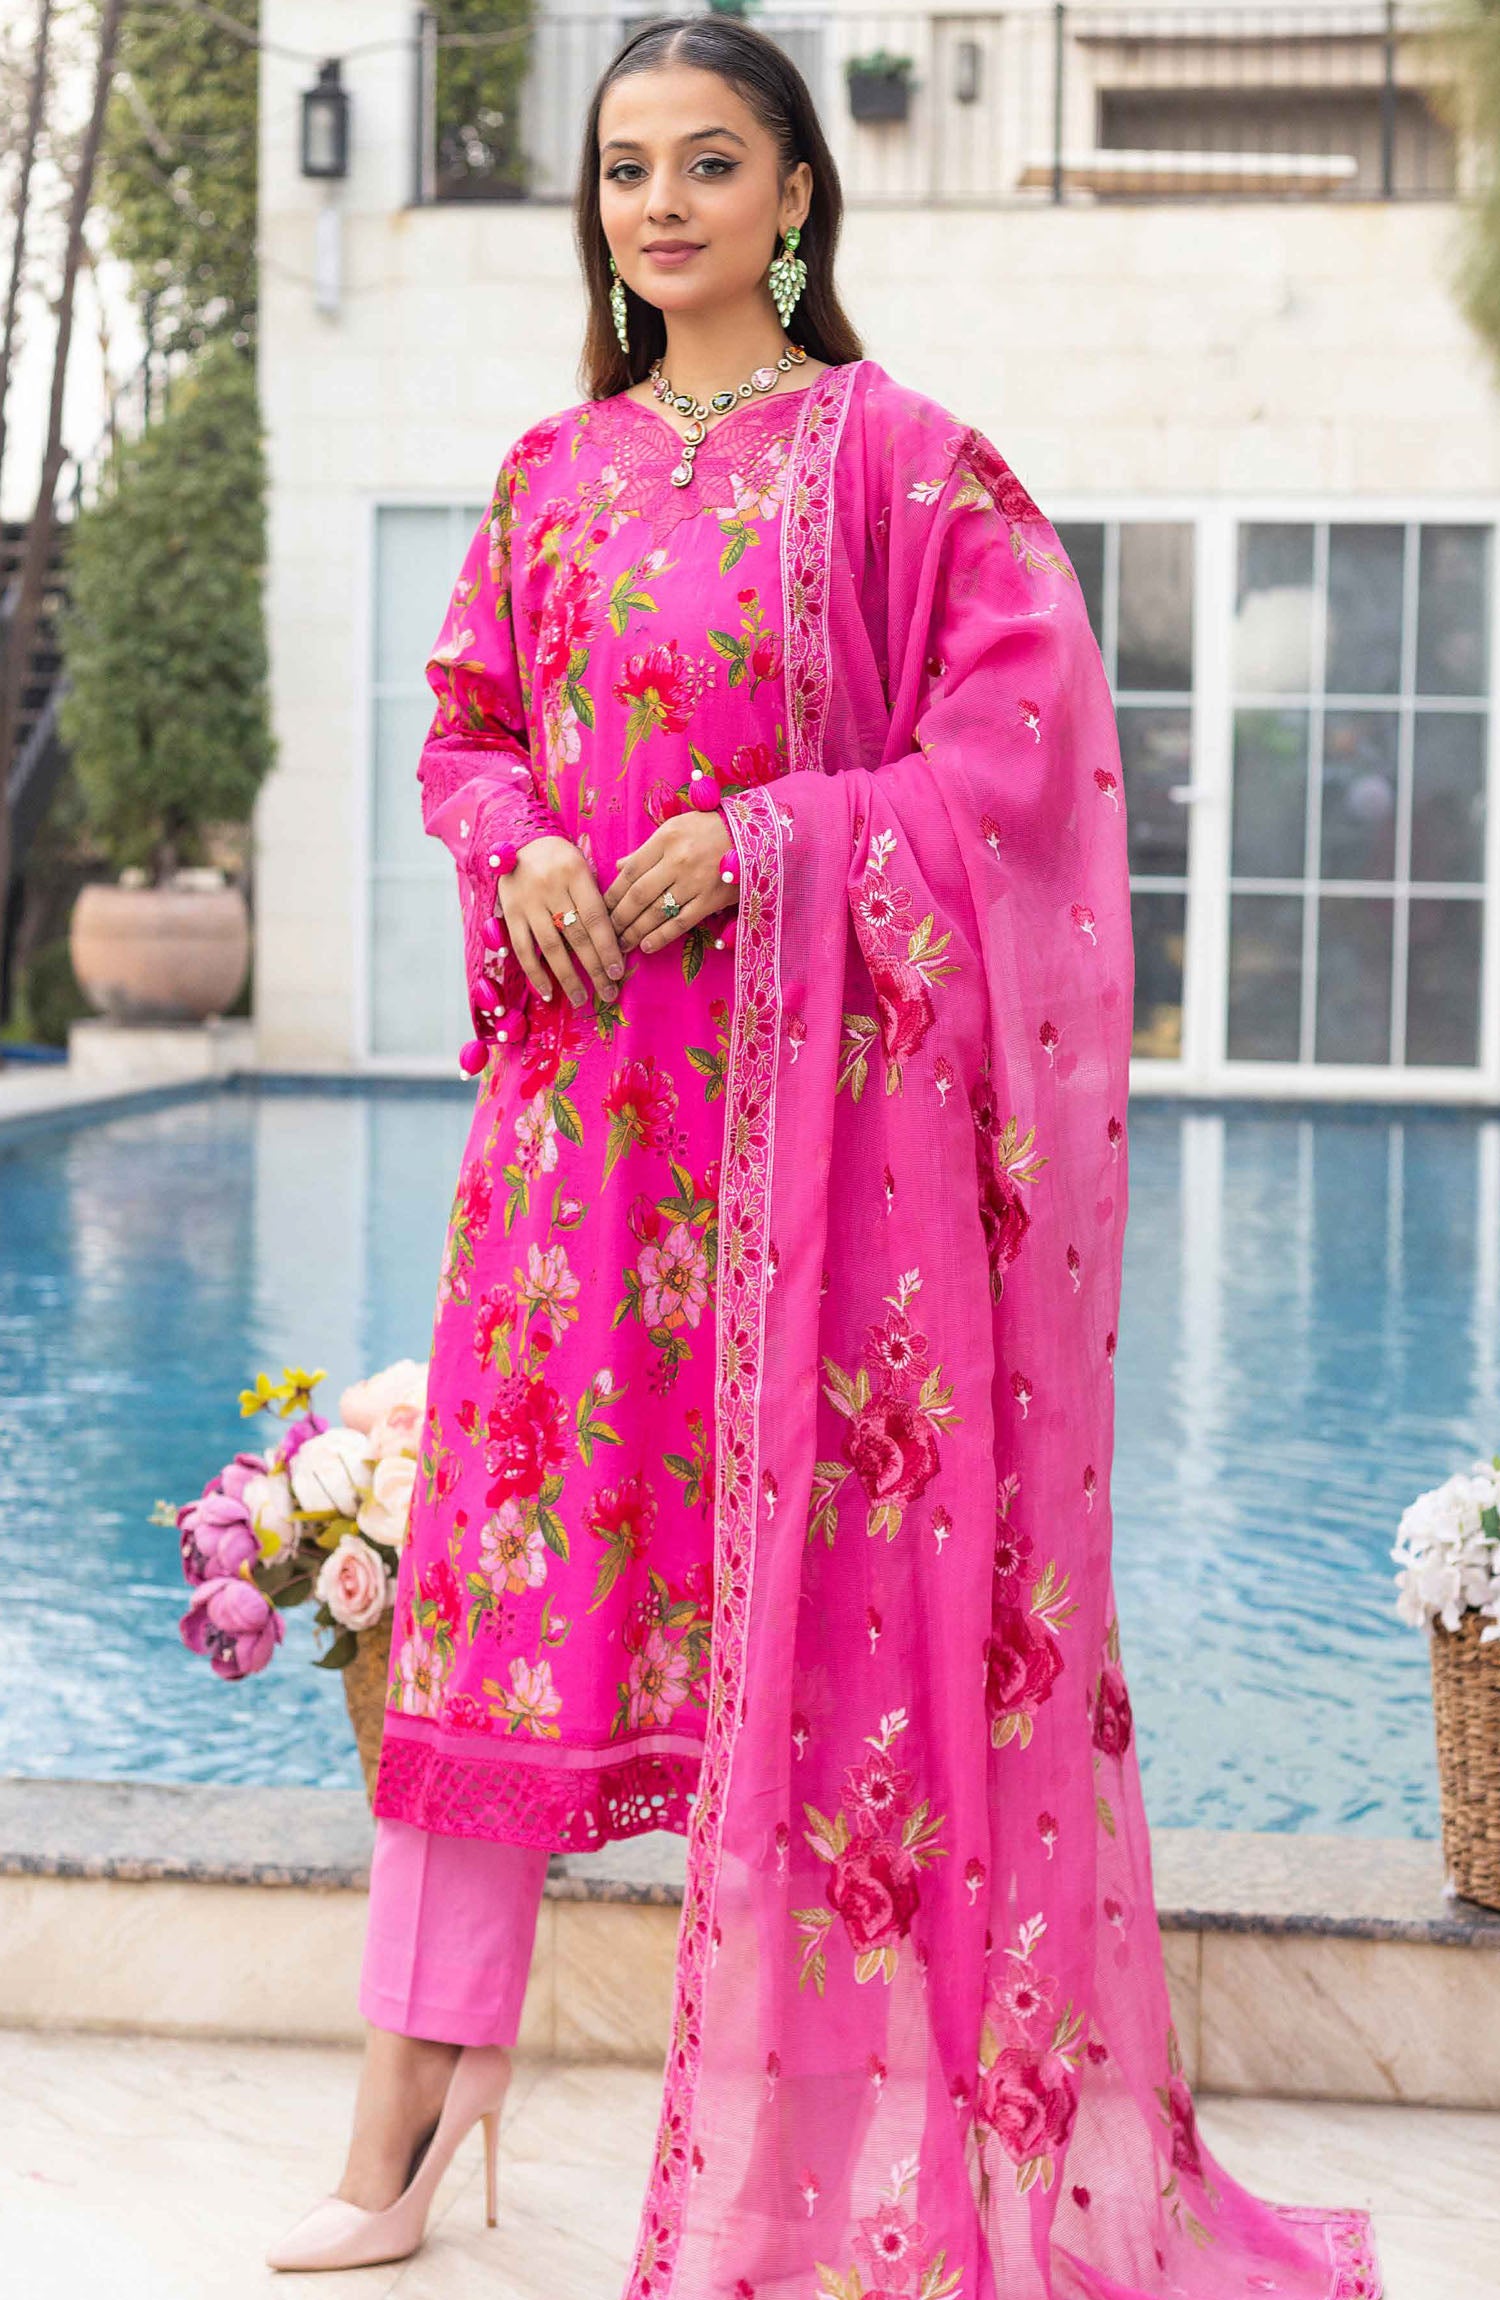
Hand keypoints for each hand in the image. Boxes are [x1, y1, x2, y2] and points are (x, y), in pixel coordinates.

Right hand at [498, 835, 625, 1008]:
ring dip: (567, 977)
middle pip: (576, 936)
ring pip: (551, 947)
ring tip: (581, 999)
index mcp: (575, 874)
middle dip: (594, 968)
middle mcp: (551, 888)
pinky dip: (535, 973)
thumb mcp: (583, 866)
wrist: (520, 840)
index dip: (608, 948)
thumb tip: (616, 940)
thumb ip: (596, 898)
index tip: (618, 972)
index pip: (595, 917)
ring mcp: (528, 902)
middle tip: (608, 992)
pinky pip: (523, 948)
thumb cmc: (561, 858)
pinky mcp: (510, 913)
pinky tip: (547, 992)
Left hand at [604, 811, 735, 955]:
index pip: (630, 871)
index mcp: (666, 839)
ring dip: (635, 931)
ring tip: (621, 944)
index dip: (612, 893)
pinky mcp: (711, 901)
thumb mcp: (675, 828)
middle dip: (619, 917)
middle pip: (638, 895)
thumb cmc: (710, 828)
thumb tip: (619, 867)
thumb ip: (647, 849)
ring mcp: (695, 883)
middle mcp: (678, 861)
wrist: (755, 835)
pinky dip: (661, 937)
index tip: (600, 908)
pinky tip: (646, 946)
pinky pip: (681, 923)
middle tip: (606, 933)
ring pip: (656, 912)